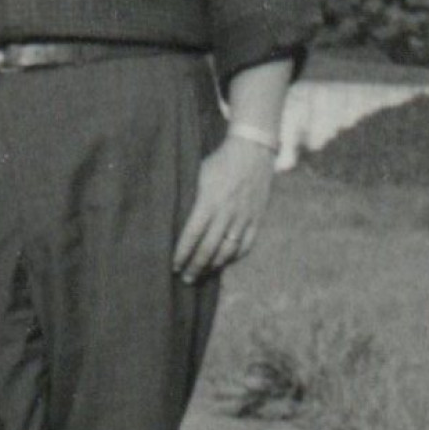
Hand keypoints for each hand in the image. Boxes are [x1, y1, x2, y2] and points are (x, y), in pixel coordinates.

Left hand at [172, 133, 275, 282]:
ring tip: (202, 274)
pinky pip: (245, 245)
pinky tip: (223, 263)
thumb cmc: (218, 162)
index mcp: (209, 201)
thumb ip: (189, 199)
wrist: (252, 150)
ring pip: (227, 251)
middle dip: (195, 266)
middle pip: (208, 248)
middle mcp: (227, 212)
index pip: (191, 235)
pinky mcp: (256, 218)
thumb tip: (172, 222)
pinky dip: (234, 257)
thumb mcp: (198, 175)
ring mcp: (244, 217)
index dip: (182, 253)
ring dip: (213, 266)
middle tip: (185, 278)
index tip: (173, 265)